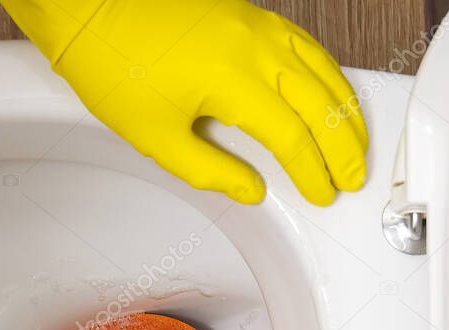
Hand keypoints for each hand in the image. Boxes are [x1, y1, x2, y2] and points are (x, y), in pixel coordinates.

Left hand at [0, 0, 367, 204]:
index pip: (292, 138)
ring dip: (344, 109)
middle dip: (343, 147)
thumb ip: (209, 169)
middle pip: (320, 105)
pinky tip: (329, 91)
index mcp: (234, 81)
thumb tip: (250, 189)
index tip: (321, 193)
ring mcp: (257, 25)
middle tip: (352, 177)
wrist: (92, 10)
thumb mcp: (156, 136)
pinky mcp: (250, 14)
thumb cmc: (114, 65)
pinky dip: (327, 73)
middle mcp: (255, 47)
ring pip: (323, 69)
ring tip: (355, 141)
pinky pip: (305, 45)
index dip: (312, 172)